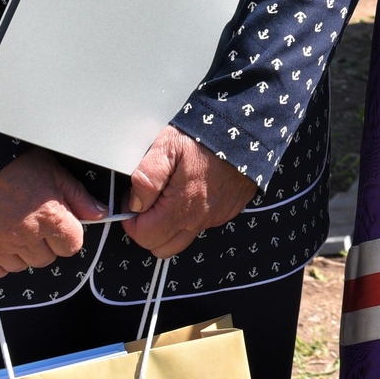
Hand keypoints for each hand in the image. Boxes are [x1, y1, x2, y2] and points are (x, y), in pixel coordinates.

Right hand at [0, 149, 104, 278]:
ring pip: (23, 266)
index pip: (72, 245)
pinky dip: (0, 262)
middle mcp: (25, 236)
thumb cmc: (11, 161)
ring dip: (24, 252)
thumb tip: (99, 213)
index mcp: (48, 216)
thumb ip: (77, 195)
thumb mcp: (52, 170)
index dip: (69, 234)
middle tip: (36, 221)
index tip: (61, 223)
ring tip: (16, 228)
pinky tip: (0, 242)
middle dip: (47, 243)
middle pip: (48, 258)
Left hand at [126, 127, 258, 258]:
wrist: (248, 131)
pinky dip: (190, 215)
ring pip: (182, 239)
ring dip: (169, 226)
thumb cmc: (207, 136)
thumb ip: (146, 177)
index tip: (133, 201)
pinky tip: (192, 190)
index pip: (144, 236)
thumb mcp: (168, 146)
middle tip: (149, 202)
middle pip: (161, 247)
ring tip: (169, 196)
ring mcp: (215, 217)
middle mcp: (200, 218)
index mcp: (182, 206)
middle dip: (148, 229)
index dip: (131, 220)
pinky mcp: (227, 210)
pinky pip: (202, 225)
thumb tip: (136, 203)